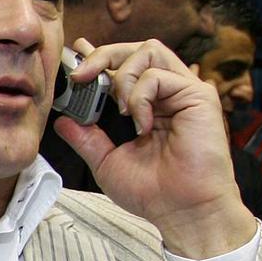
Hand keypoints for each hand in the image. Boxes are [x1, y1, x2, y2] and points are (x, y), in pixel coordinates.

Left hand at [55, 37, 256, 259]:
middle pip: (136, 49)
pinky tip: (140, 125)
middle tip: (80, 75)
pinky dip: (140, 97)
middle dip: (103, 55)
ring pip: (149, 51)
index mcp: (148, 105)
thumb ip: (86, 138)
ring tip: (118, 110)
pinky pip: (158, 77)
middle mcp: (168, 93)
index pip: (124, 66)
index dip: (98, 57)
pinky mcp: (199, 95)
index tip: (74, 58)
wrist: (183, 211)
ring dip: (122, 76)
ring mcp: (185, 91)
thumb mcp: (107, 162)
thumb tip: (62, 119)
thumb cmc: (153, 192)